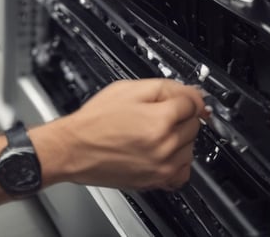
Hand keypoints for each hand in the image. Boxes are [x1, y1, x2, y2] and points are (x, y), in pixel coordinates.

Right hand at [42, 78, 208, 191]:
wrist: (75, 148)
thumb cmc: (95, 120)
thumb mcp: (126, 89)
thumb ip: (163, 87)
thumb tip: (190, 92)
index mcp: (159, 120)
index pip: (193, 103)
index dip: (185, 94)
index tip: (181, 95)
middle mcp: (165, 146)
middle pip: (194, 124)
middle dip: (181, 113)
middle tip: (158, 110)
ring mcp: (163, 167)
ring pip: (191, 146)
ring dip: (180, 135)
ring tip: (154, 129)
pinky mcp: (157, 182)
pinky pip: (184, 171)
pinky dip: (179, 160)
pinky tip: (162, 150)